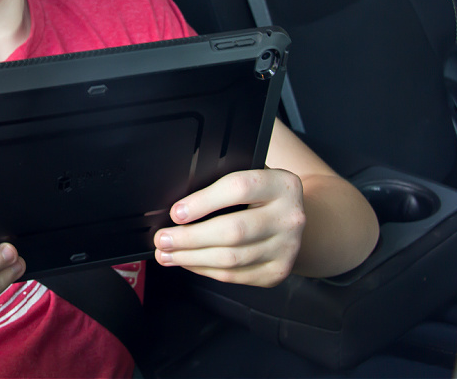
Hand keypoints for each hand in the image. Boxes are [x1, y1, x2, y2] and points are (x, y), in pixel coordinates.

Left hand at [154, 169, 305, 286]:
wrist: (294, 218)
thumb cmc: (261, 196)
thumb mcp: (251, 179)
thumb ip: (222, 187)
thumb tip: (178, 209)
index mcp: (281, 184)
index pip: (239, 188)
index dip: (203, 201)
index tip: (176, 213)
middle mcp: (289, 217)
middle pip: (233, 231)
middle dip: (189, 238)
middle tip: (162, 239)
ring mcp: (286, 248)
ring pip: (231, 258)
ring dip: (191, 258)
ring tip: (167, 254)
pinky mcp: (277, 271)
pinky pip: (234, 275)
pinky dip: (205, 270)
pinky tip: (188, 262)